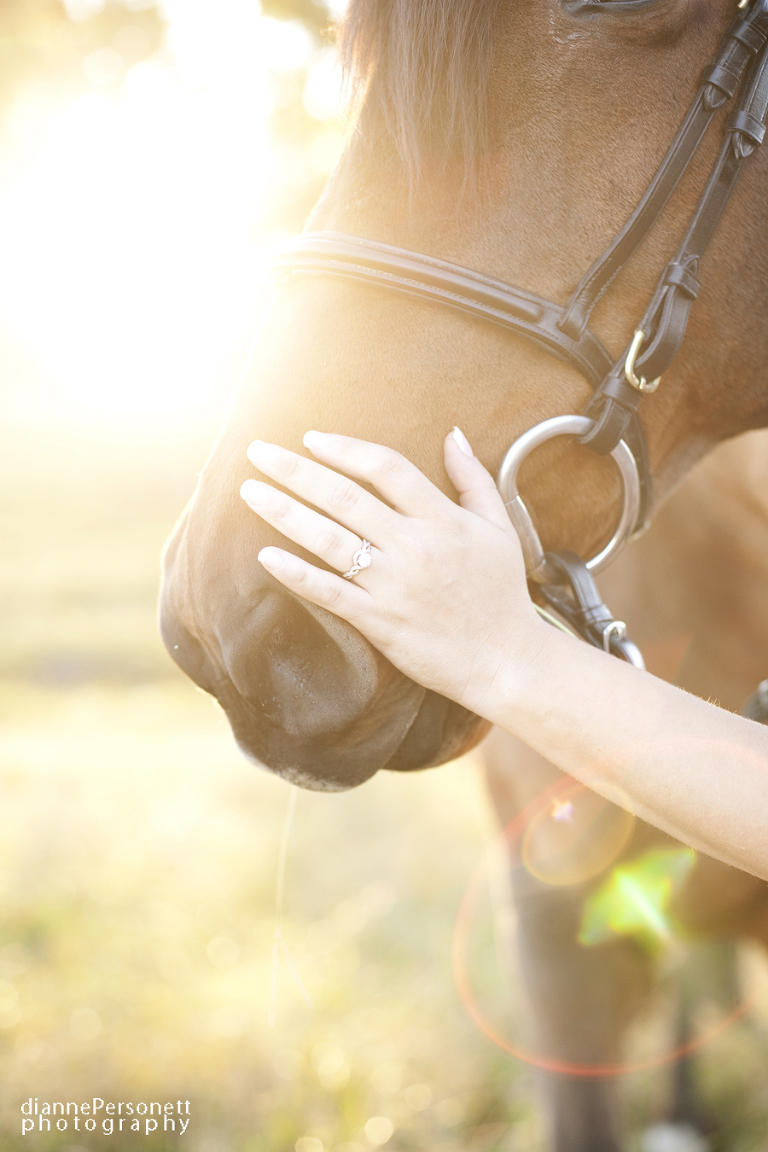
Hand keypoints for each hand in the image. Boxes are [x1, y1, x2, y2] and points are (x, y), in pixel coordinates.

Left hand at [239, 428, 546, 716]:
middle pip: (345, 496)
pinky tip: (265, 556)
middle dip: (295, 470)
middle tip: (258, 451)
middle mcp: (415, 546)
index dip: (344, 449)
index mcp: (443, 519)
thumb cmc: (502, 594)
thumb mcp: (499, 528)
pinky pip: (330, 593)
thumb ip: (474, 478)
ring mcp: (394, 585)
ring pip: (329, 539)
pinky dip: (296, 573)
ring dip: (284, 512)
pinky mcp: (380, 622)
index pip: (385, 468)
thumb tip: (453, 434)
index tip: (312, 439)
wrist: (507, 661)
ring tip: (250, 491)